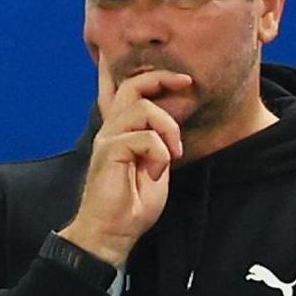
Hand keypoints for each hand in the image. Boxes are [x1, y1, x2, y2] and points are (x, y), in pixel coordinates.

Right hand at [59, 55, 190, 264]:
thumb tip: (171, 126)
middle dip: (161, 78)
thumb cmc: (132, 204)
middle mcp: (111, 129)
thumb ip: (158, 142)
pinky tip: (156, 174)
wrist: (112, 232)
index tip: (152, 63)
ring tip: (173, 153)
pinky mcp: (110, 152)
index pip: (116, 91)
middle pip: (132, 87)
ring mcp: (108, 138)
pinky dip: (160, 155)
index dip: (126, 70)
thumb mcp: (154, 166)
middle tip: (186, 82)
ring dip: (168, 129)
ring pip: (143, 108)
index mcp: (120, 132)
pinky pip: (145, 138)